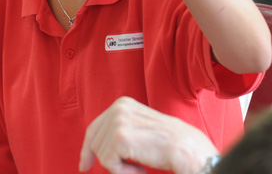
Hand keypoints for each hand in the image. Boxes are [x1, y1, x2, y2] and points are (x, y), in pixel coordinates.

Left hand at [79, 97, 216, 173]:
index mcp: (122, 104)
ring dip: (120, 168)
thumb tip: (92, 149)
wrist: (187, 150)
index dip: (87, 149)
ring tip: (141, 166)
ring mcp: (118, 122)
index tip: (84, 165)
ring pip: (101, 156)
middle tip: (134, 168)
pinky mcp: (119, 138)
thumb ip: (119, 131)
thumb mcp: (139, 130)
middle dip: (107, 161)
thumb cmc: (168, 145)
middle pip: (94, 143)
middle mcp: (118, 108)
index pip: (94, 128)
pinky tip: (141, 169)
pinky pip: (108, 164)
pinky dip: (122, 173)